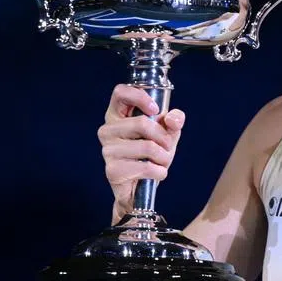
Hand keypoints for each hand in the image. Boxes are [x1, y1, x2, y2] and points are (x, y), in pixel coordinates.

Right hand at [98, 84, 185, 220]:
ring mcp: (107, 150)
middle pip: (141, 123)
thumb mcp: (166, 134)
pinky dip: (159, 172)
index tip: (156, 109)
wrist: (141, 188)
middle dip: (163, 137)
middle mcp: (107, 130)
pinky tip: (157, 173)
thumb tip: (174, 118)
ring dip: (163, 157)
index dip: (140, 97)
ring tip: (161, 162)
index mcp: (117, 115)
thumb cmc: (151, 155)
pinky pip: (145, 167)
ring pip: (146, 147)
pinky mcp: (112, 170)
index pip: (120, 92)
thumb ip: (173, 121)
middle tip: (167, 146)